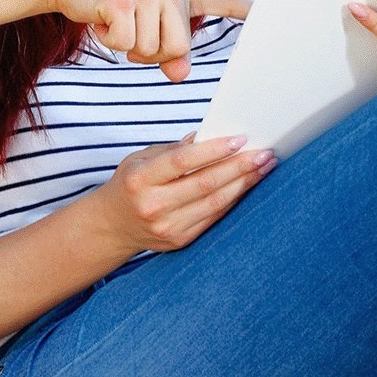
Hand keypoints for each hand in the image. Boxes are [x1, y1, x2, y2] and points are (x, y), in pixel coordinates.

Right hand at [46, 0, 253, 80]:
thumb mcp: (147, 18)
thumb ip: (169, 48)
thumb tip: (181, 74)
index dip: (250, 10)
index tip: (275, 16)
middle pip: (179, 47)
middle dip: (154, 52)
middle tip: (133, 30)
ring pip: (152, 50)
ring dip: (130, 47)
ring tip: (118, 21)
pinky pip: (126, 44)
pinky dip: (110, 40)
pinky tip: (101, 19)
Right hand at [84, 134, 276, 254]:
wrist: (112, 226)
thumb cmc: (131, 184)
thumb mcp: (141, 159)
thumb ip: (175, 150)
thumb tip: (212, 136)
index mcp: (140, 178)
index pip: (183, 161)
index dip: (214, 150)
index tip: (241, 139)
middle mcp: (153, 205)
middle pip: (205, 183)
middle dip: (239, 167)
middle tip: (264, 153)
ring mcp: (167, 226)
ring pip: (215, 203)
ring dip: (244, 184)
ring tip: (264, 168)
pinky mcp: (180, 240)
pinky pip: (214, 217)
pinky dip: (233, 200)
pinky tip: (247, 186)